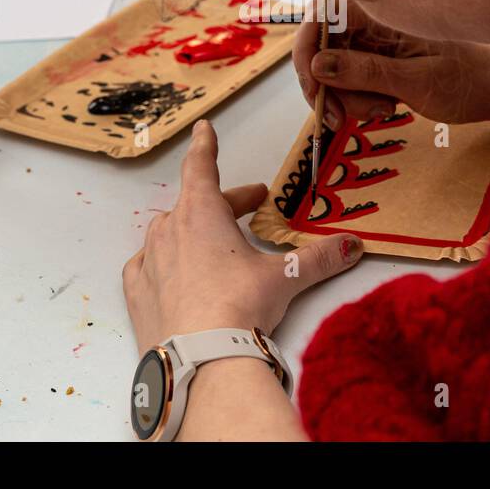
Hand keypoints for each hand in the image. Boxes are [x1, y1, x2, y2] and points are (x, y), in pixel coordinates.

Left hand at [123, 120, 363, 354]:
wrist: (200, 358)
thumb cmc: (239, 307)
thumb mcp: (285, 278)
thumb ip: (318, 259)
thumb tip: (351, 245)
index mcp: (202, 213)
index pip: (201, 166)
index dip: (206, 145)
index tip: (204, 129)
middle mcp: (170, 230)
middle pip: (196, 203)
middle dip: (226, 202)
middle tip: (251, 204)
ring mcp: (150, 262)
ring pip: (169, 233)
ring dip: (191, 231)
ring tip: (213, 243)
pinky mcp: (138, 294)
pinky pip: (146, 266)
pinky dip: (161, 262)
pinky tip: (170, 271)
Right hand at [293, 0, 489, 127]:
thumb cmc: (473, 79)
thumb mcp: (416, 82)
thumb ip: (366, 72)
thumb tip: (318, 65)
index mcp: (384, 11)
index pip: (321, 15)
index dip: (306, 50)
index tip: (314, 89)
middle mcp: (376, 20)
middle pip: (321, 45)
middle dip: (327, 84)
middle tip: (342, 119)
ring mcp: (378, 40)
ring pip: (334, 66)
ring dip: (347, 96)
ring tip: (385, 109)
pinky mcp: (382, 59)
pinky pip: (353, 77)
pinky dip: (360, 98)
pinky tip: (388, 107)